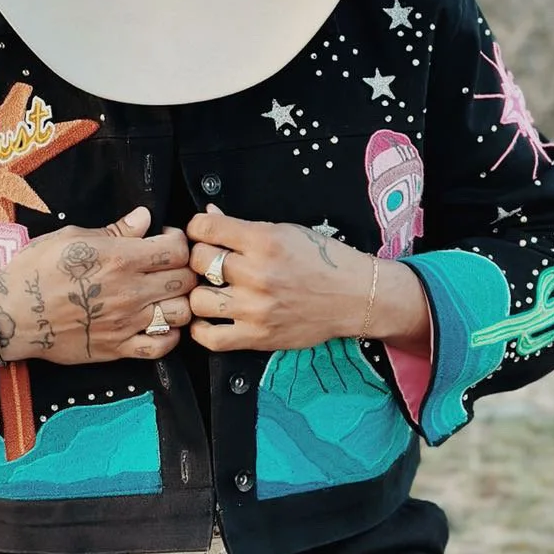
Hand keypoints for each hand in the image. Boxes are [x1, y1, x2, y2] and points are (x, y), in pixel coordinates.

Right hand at [0, 206, 196, 368]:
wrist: (11, 314)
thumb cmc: (36, 270)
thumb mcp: (72, 237)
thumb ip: (115, 230)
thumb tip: (144, 217)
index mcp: (119, 259)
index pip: (177, 249)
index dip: (179, 240)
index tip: (167, 239)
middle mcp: (129, 291)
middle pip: (186, 280)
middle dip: (185, 269)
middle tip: (170, 266)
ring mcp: (126, 323)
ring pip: (181, 314)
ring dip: (180, 303)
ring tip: (167, 295)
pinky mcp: (117, 348)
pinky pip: (161, 347)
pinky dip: (169, 336)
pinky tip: (159, 324)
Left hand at [186, 207, 430, 354]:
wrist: (355, 296)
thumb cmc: (323, 261)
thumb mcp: (286, 231)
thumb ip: (243, 226)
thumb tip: (208, 215)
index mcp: (264, 241)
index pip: (205, 228)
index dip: (197, 228)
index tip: (202, 234)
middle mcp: (257, 274)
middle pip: (197, 262)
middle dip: (198, 258)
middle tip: (207, 262)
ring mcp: (256, 309)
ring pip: (197, 300)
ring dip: (199, 293)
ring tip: (211, 290)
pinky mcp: (258, 337)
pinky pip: (210, 338)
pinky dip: (201, 329)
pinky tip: (210, 318)